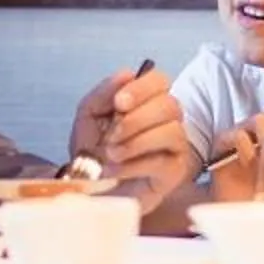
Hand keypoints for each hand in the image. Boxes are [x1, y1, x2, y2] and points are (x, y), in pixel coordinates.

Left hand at [69, 65, 195, 210]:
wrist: (92, 189)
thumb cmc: (95, 151)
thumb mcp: (88, 118)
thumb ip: (102, 94)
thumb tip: (126, 74)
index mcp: (147, 101)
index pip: (159, 80)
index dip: (141, 88)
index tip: (119, 103)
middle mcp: (167, 119)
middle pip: (169, 105)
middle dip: (136, 119)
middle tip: (112, 134)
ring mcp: (175, 145)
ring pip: (171, 132)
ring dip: (135, 142)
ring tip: (111, 154)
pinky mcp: (174, 172)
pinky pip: (162, 161)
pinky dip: (133, 165)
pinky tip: (115, 169)